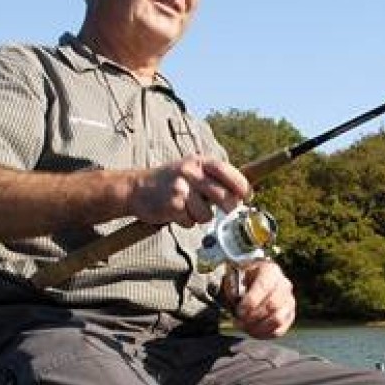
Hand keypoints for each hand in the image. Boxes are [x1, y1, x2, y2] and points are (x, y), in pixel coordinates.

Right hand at [129, 155, 250, 226]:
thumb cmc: (171, 181)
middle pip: (223, 196)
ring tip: (189, 208)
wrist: (136, 188)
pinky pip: (190, 222)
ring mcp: (180, 189)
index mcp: (199, 162)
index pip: (227, 172)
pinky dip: (186, 222)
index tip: (248, 197)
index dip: (242, 186)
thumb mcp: (192, 169)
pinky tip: (177, 213)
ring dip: (201, 217)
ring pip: (207, 214)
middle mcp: (190, 172)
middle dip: (229, 208)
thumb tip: (242, 194)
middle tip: (227, 212)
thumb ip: (213, 178)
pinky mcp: (172, 205)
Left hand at [225, 260, 295, 338]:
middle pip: (272, 305)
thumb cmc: (243, 280)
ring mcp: (289, 301)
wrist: (255, 281)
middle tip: (239, 322)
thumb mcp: (235, 278)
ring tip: (245, 328)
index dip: (250, 302)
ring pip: (278, 319)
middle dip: (253, 317)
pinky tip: (253, 332)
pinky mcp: (289, 315)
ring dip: (259, 327)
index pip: (264, 287)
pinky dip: (264, 334)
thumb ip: (234, 289)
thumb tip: (239, 305)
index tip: (238, 312)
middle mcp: (284, 284)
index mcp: (270, 270)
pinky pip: (279, 330)